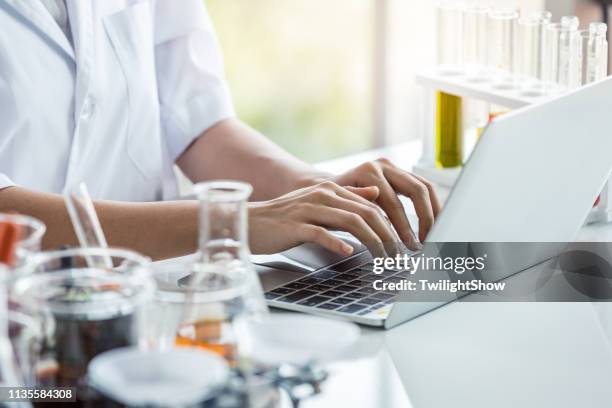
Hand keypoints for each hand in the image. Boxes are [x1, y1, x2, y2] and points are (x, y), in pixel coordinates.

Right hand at [248, 181, 402, 256]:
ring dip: (372, 242)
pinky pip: (321, 233)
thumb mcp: (319, 204)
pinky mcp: (295, 226)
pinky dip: (337, 243)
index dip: (390, 226)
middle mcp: (322, 195)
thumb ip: (347, 198)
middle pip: (365, 213)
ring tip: (383, 258)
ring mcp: (308, 209)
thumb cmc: (286, 219)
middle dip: (387, 236)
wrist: (251, 222)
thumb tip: (375, 194)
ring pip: (350, 222)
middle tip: (398, 256)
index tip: (400, 245)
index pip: (370, 206)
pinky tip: (348, 252)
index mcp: (331, 190)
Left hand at [331, 158, 440, 249]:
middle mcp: (383, 166)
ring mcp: (394, 168)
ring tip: (435, 232)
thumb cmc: (331, 200)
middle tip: (428, 240)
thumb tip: (379, 208)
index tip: (411, 245)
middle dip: (425, 218)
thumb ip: (360, 207)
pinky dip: (431, 206)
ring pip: (425, 187)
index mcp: (368, 172)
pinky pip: (423, 188)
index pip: (394, 203)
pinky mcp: (401, 174)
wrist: (327, 186)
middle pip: (416, 190)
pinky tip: (433, 223)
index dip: (404, 227)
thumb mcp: (340, 204)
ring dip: (434, 211)